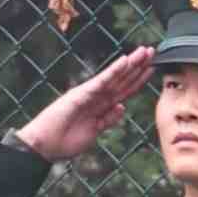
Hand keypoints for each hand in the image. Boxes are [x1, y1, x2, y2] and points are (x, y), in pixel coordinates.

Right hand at [13, 47, 156, 164]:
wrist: (45, 145)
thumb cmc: (65, 141)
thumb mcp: (94, 132)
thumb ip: (108, 119)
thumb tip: (122, 107)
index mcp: (101, 106)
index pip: (124, 90)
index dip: (138, 79)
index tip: (152, 68)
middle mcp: (96, 96)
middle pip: (122, 80)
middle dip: (138, 66)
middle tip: (152, 51)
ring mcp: (89, 93)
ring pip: (115, 77)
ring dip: (130, 64)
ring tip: (144, 52)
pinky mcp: (81, 94)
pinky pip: (101, 81)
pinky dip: (113, 71)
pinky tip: (124, 61)